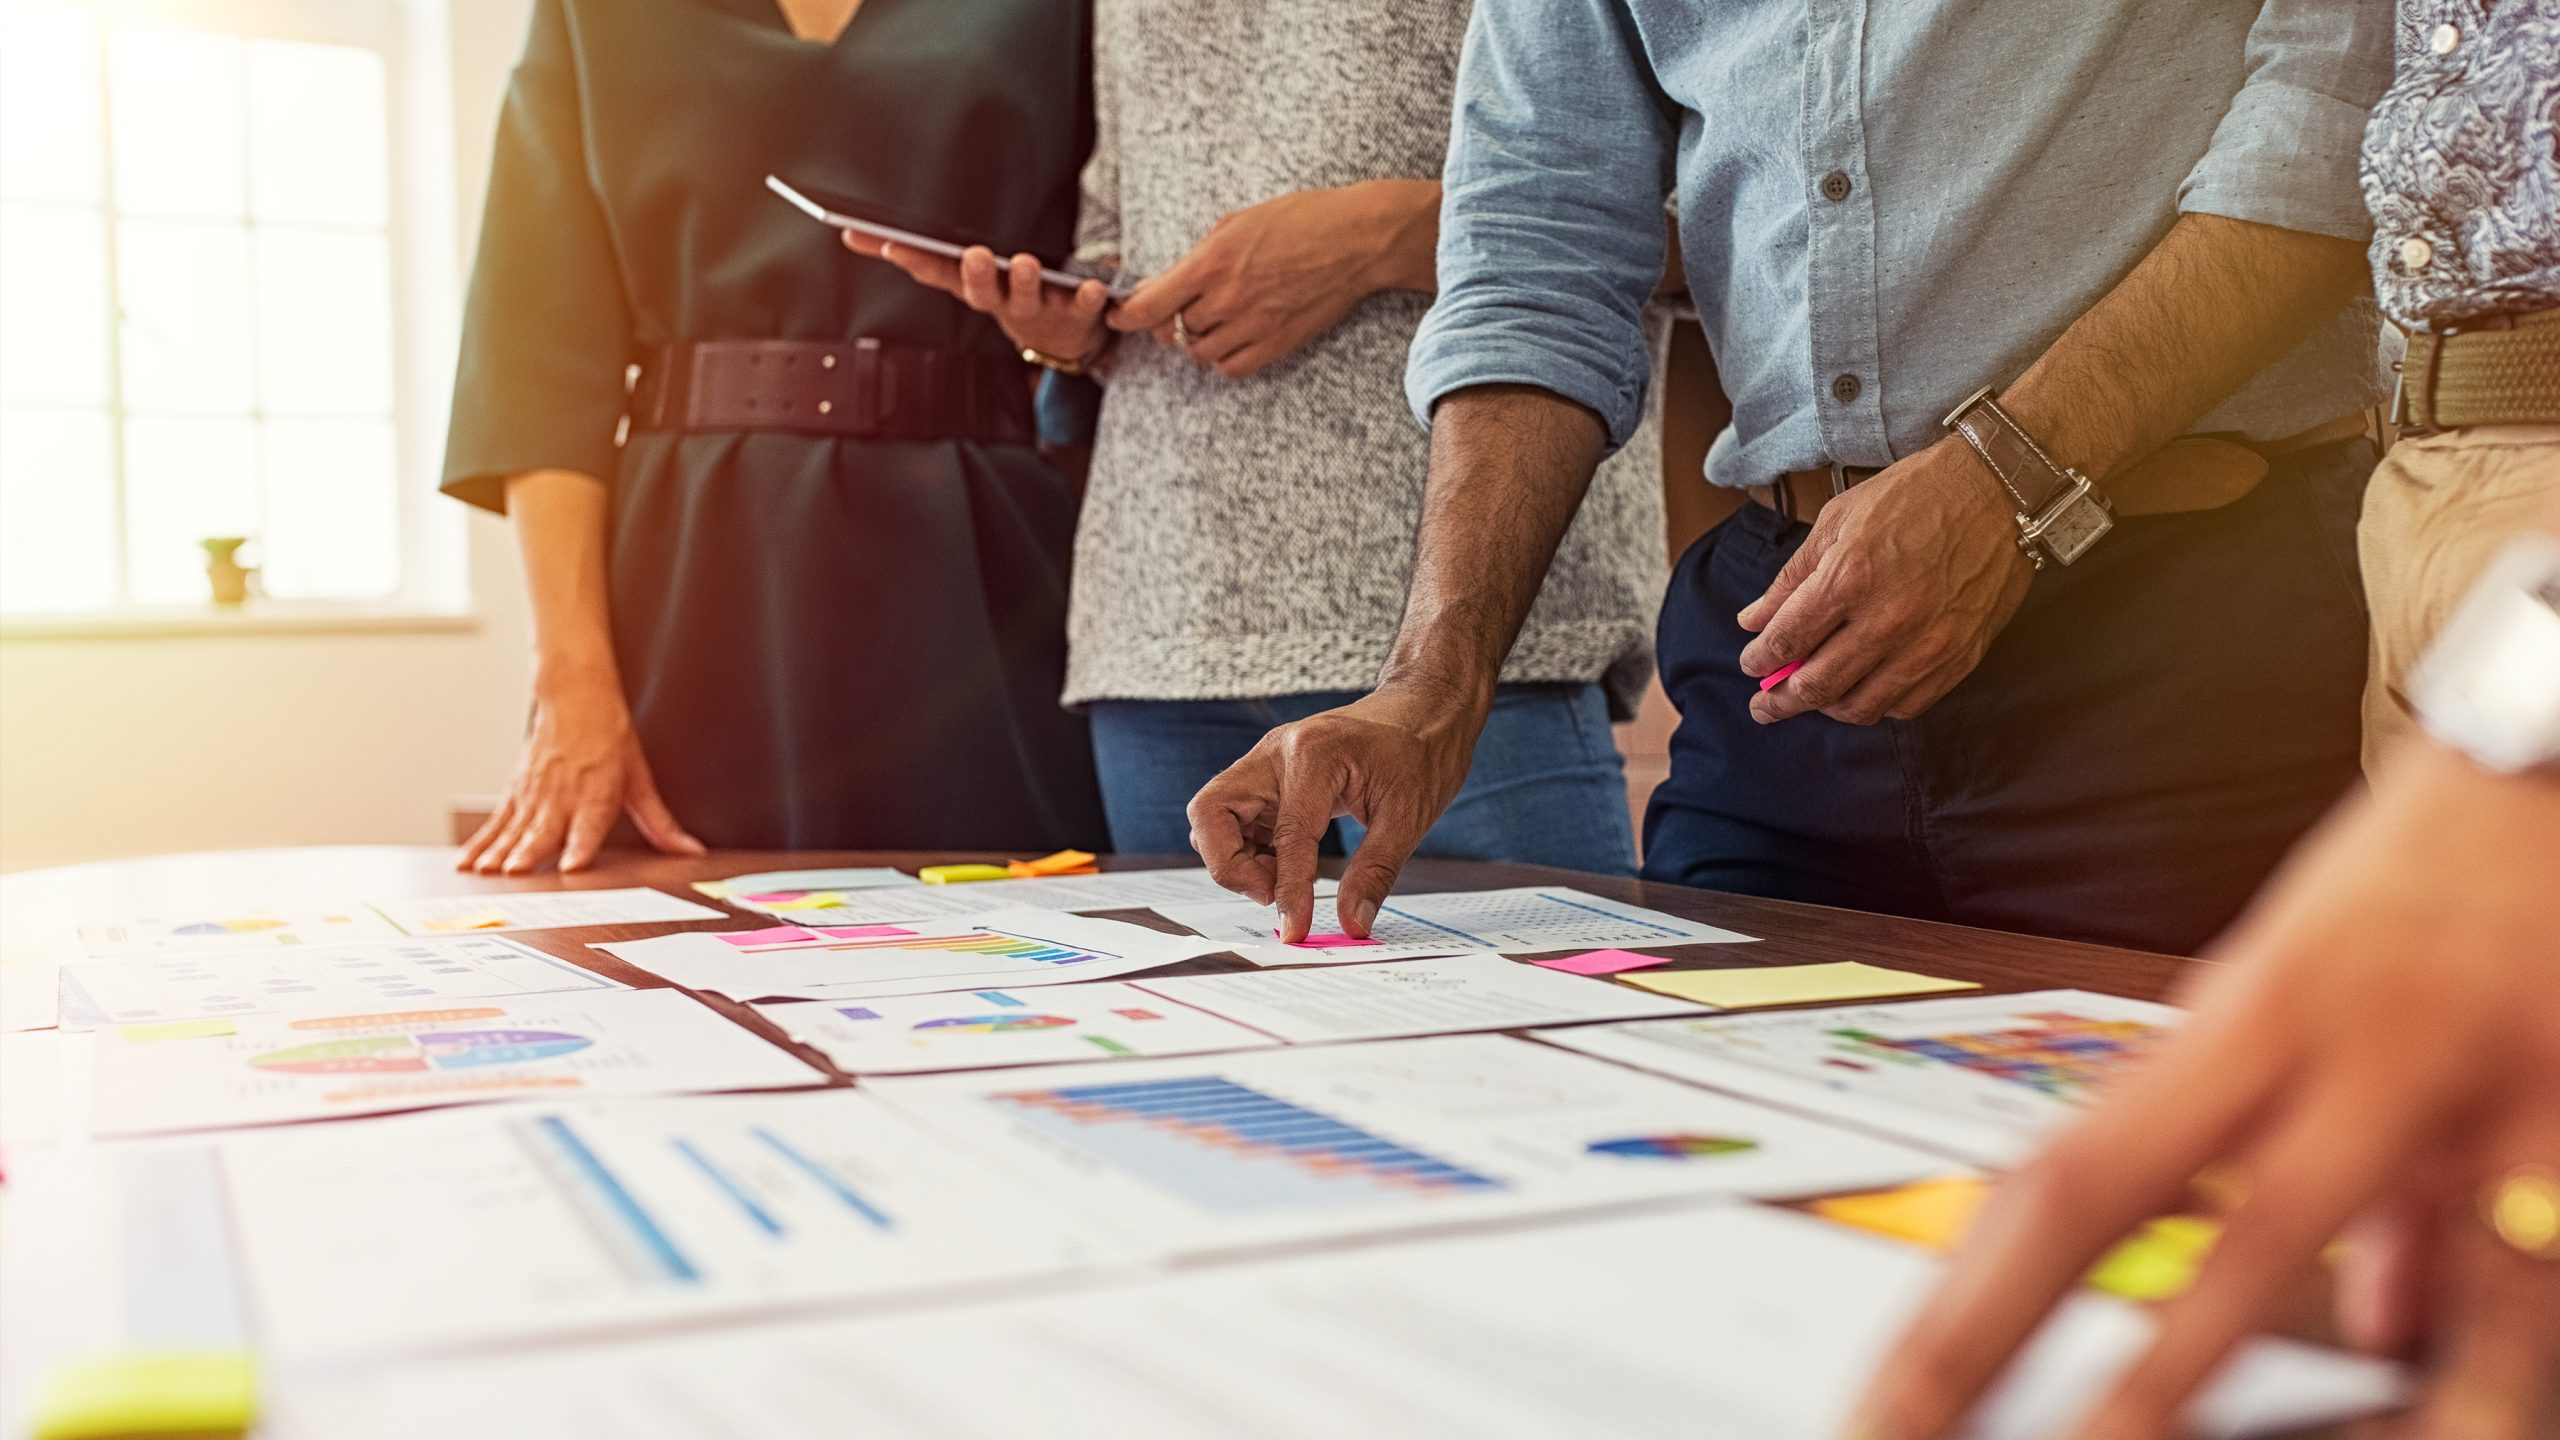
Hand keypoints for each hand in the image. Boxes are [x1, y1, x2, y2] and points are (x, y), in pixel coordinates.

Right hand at [458, 675, 704, 874]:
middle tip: (516, 872)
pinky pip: (496, 823)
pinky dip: (481, 843)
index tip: (571, 866)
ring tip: (488, 872)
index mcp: (596, 792)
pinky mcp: (516, 792)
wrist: (575, 696)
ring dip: (500, 851)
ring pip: (515, 828)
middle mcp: (563, 795)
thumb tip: (691, 851)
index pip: (589, 825)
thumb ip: (660, 822)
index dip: (580, 846)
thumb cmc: (610, 736)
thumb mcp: (639, 777)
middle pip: (545, 828)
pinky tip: (468, 863)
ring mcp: (535, 794)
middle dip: (529, 852)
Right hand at [850, 231, 1111, 363]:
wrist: (1063, 341)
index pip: (935, 272)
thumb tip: (854, 233)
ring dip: (1026, 281)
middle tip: (975, 255)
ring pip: (1027, 298)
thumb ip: (922, 256)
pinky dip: (1089, 297)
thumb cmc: (1009, 294)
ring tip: (1027, 264)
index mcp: (973, 288)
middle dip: (976, 274)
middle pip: (981, 291)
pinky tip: (1095, 285)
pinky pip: (1083, 306)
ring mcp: (1037, 311)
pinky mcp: (1075, 314)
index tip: (891, 242)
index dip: (912, 259)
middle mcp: (1001, 302)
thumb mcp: (965, 276)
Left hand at [1109, 178, 1436, 378]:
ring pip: (1200, 352)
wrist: (1355, 241)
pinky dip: (1222, 359)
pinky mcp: (1277, 343)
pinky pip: (1231, 368)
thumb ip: (1199, 255)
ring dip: (1196, 340)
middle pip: (1173, 330)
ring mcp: (1253, 325)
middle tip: (1180, 307)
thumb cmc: (1301, 220)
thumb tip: (1168, 280)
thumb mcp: (1238, 222)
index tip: (1117, 317)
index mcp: (1212, 262)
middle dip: (1169, 320)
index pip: (1149, 305)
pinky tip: (1230, 340)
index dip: (1125, 316)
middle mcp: (1227, 299)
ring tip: (1212, 319)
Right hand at [1187, 682, 1483, 941]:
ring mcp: (1266, 762)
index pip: (1286, 836)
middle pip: (1211, 813)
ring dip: (1235, 858)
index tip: (1295, 929)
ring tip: (1284, 878)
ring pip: (1213, 816)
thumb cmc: (1419, 752)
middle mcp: (1276, 753)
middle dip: (1230, 865)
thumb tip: (1353, 923)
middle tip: (1272, 893)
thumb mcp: (1409, 818)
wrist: (1423, 711)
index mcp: (1314, 756)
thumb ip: (1374, 873)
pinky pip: (1233, 818)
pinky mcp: (1267, 776)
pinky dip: (1248, 849)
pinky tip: (1286, 863)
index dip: (1287, 891)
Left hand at [1737, 438, 2032, 725]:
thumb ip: (1791, 579)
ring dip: (1827, 709)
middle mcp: (1887, 619)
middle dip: (1780, 701)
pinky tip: (1862, 691)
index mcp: (1849, 578)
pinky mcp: (1960, 656)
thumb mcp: (1837, 521)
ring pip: (1862, 706)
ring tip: (1812, 699)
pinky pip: (1908, 705)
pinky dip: (1877, 706)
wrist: (1996, 490)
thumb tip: (1753, 621)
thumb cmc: (1913, 496)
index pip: (1787, 640)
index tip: (1752, 665)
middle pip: (1817, 685)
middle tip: (1764, 705)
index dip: (1760, 661)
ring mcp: (1928, 643)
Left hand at [1857, 743, 2559, 1439]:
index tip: (1886, 1416)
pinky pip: (2521, 1273)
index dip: (1964, 1314)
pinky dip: (2471, 1372)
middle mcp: (2326, 1052)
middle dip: (2078, 1393)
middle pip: (2156, 1225)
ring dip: (2247, 1396)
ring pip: (2328, 1260)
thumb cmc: (2439, 881)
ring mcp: (2456, 1083)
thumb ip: (2311, 1156)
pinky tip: (2442, 1430)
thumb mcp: (2327, 997)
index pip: (2064, 1183)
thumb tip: (2374, 1320)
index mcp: (2239, 1020)